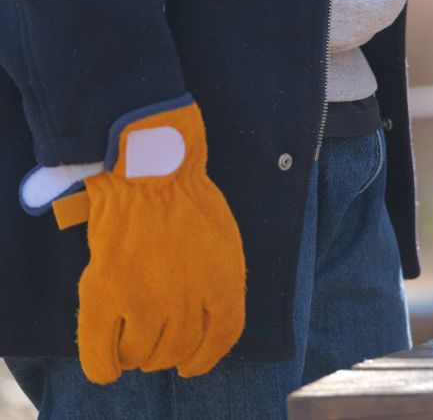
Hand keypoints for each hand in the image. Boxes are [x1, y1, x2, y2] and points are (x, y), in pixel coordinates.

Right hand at [51, 95, 245, 383]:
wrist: (147, 170)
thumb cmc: (187, 197)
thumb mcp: (224, 240)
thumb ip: (219, 279)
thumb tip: (207, 313)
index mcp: (225, 283)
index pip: (222, 337)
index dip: (207, 357)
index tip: (194, 363)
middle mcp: (189, 299)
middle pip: (180, 349)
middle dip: (168, 353)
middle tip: (157, 346)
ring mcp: (147, 300)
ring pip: (143, 354)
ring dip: (138, 355)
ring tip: (133, 345)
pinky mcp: (108, 294)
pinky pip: (103, 352)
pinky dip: (104, 366)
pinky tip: (108, 366)